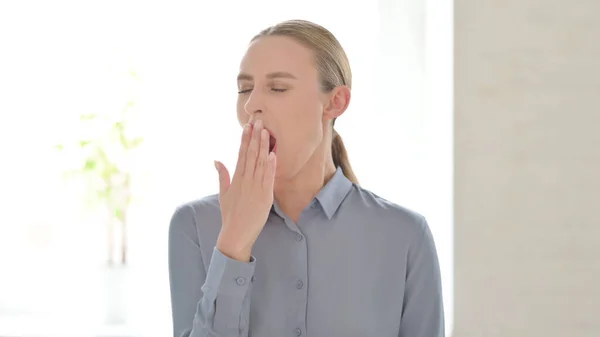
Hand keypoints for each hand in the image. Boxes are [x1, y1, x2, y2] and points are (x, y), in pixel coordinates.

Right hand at [213, 120, 276, 261]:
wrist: (236, 234)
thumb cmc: (230, 215)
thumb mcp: (223, 194)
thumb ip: (222, 176)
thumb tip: (216, 160)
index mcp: (236, 179)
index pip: (241, 154)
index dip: (245, 139)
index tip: (247, 126)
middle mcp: (245, 181)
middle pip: (251, 155)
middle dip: (255, 137)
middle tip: (259, 121)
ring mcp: (256, 188)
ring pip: (261, 163)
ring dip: (264, 147)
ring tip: (266, 132)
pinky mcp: (265, 196)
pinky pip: (269, 178)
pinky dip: (271, 165)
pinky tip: (273, 153)